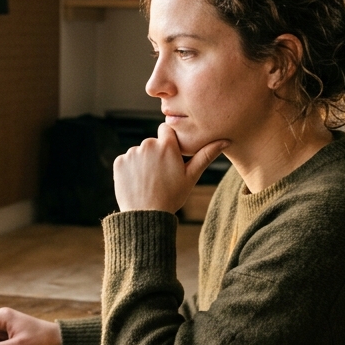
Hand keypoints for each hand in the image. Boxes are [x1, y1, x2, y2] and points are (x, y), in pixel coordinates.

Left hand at [113, 124, 227, 212]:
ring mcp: (131, 153)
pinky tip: (137, 183)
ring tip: (149, 181)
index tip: (171, 155)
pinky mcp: (119, 163)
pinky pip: (126, 161)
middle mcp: (147, 144)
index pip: (166, 129)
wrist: (146, 216)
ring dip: (143, 162)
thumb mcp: (191, 176)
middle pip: (153, 143)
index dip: (169, 142)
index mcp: (166, 145)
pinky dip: (130, 170)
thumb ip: (206, 155)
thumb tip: (226, 140)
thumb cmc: (172, 196)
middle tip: (161, 175)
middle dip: (156, 154)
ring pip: (139, 152)